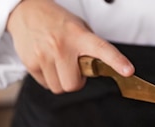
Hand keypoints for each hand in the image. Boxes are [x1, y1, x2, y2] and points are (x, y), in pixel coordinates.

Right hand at [6, 0, 133, 92]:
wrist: (26, 11)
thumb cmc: (57, 23)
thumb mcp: (79, 28)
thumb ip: (90, 48)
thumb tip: (99, 70)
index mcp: (79, 35)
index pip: (102, 49)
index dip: (116, 61)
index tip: (128, 71)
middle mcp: (61, 46)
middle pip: (73, 85)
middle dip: (75, 81)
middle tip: (73, 68)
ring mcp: (44, 54)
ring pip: (59, 88)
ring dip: (61, 80)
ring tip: (58, 63)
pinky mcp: (31, 62)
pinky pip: (45, 84)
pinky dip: (48, 78)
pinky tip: (47, 62)